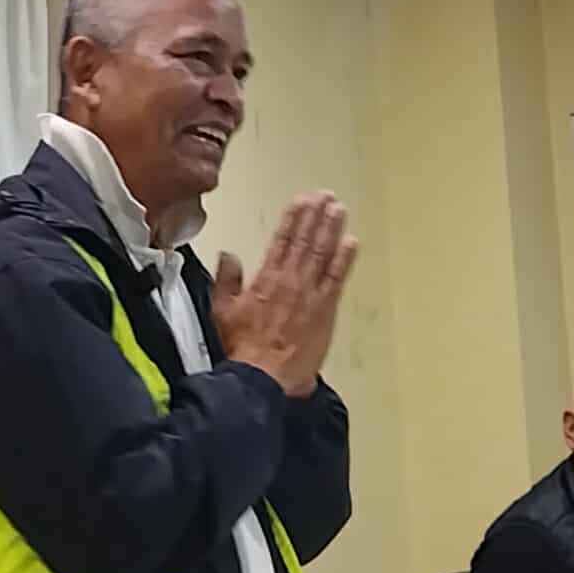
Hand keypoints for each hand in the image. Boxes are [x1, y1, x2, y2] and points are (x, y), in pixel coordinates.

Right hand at [212, 191, 359, 397]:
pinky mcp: (325, 310)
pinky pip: (336, 279)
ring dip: (332, 230)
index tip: (302, 200)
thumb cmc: (244, 347)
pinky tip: (351, 243)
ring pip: (323, 254)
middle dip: (316, 216)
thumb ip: (226, 280)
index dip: (293, 218)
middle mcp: (290, 281)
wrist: (265, 376)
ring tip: (339, 210)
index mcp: (265, 279)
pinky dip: (344, 259)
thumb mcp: (222, 311)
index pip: (282, 240)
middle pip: (305, 241)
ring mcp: (310, 294)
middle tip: (326, 196)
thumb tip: (228, 256)